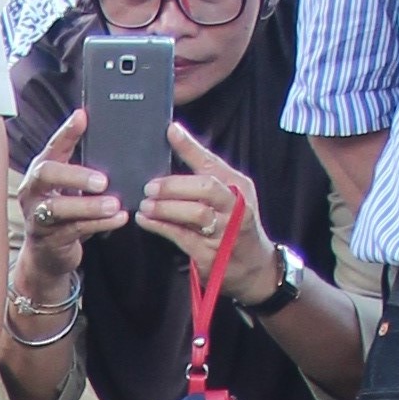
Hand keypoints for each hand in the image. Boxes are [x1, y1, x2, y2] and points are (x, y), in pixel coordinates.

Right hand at [12, 104, 122, 287]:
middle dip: (75, 175)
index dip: (66, 132)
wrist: (47, 254)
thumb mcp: (67, 186)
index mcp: (40, 172)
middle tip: (103, 181)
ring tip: (114, 204)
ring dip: (89, 206)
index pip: (52, 147)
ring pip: (59, 208)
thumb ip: (81, 162)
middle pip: (47, 175)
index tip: (82, 117)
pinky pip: (75, 230)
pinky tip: (119, 218)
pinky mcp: (49, 240)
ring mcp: (37, 216)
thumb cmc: (63, 213)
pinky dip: (99, 224)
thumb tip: (104, 136)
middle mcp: (33, 191)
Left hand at [139, 126, 274, 305]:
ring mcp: (225, 232)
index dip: (190, 147)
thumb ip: (207, 174)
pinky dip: (160, 227)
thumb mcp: (230, 196)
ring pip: (195, 213)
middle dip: (174, 185)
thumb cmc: (234, 225)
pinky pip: (182, 237)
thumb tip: (176, 139)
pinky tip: (146, 221)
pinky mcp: (210, 254)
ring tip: (145, 204)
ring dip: (166, 207)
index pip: (212, 163)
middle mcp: (236, 207)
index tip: (170, 131)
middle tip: (150, 186)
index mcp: (238, 187)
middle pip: (206, 188)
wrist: (253, 268)